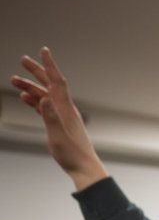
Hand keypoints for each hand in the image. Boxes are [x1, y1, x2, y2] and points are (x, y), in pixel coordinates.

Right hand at [10, 47, 107, 189]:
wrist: (83, 168)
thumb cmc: (72, 154)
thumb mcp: (58, 136)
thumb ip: (50, 117)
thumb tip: (43, 99)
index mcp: (66, 109)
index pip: (57, 82)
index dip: (49, 65)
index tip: (43, 50)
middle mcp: (66, 109)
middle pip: (50, 85)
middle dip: (37, 71)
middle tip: (22, 59)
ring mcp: (63, 116)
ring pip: (45, 96)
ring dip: (30, 87)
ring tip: (13, 80)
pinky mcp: (60, 124)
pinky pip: (45, 108)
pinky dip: (35, 101)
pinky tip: (25, 98)